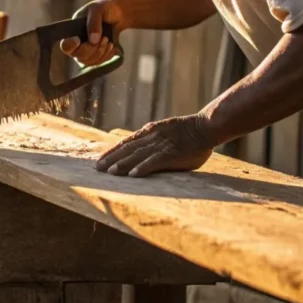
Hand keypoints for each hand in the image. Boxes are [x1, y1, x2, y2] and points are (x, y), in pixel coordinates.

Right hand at [61, 0, 125, 66]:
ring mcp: (85, 51)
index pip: (65, 45)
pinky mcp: (95, 56)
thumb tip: (93, 41)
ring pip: (88, 61)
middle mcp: (76, 44)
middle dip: (92, 49)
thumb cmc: (104, 9)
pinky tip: (111, 46)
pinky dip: (106, 56)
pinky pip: (98, 63)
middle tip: (104, 38)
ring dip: (101, 52)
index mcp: (72, 31)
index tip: (78, 40)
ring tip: (109, 40)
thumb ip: (93, 22)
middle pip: (78, 56)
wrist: (118, 13)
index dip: (71, 45)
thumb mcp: (98, 9)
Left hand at [96, 114, 215, 177]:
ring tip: (110, 172)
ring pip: (137, 155)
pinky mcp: (171, 154)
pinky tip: (133, 175)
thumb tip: (140, 149)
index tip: (100, 159)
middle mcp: (152, 138)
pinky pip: (154, 162)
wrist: (205, 128)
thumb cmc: (188, 133)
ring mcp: (161, 145)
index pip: (126, 142)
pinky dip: (143, 168)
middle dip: (111, 159)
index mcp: (150, 132)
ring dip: (123, 164)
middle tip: (97, 168)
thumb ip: (153, 139)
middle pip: (127, 149)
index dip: (112, 151)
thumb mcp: (165, 132)